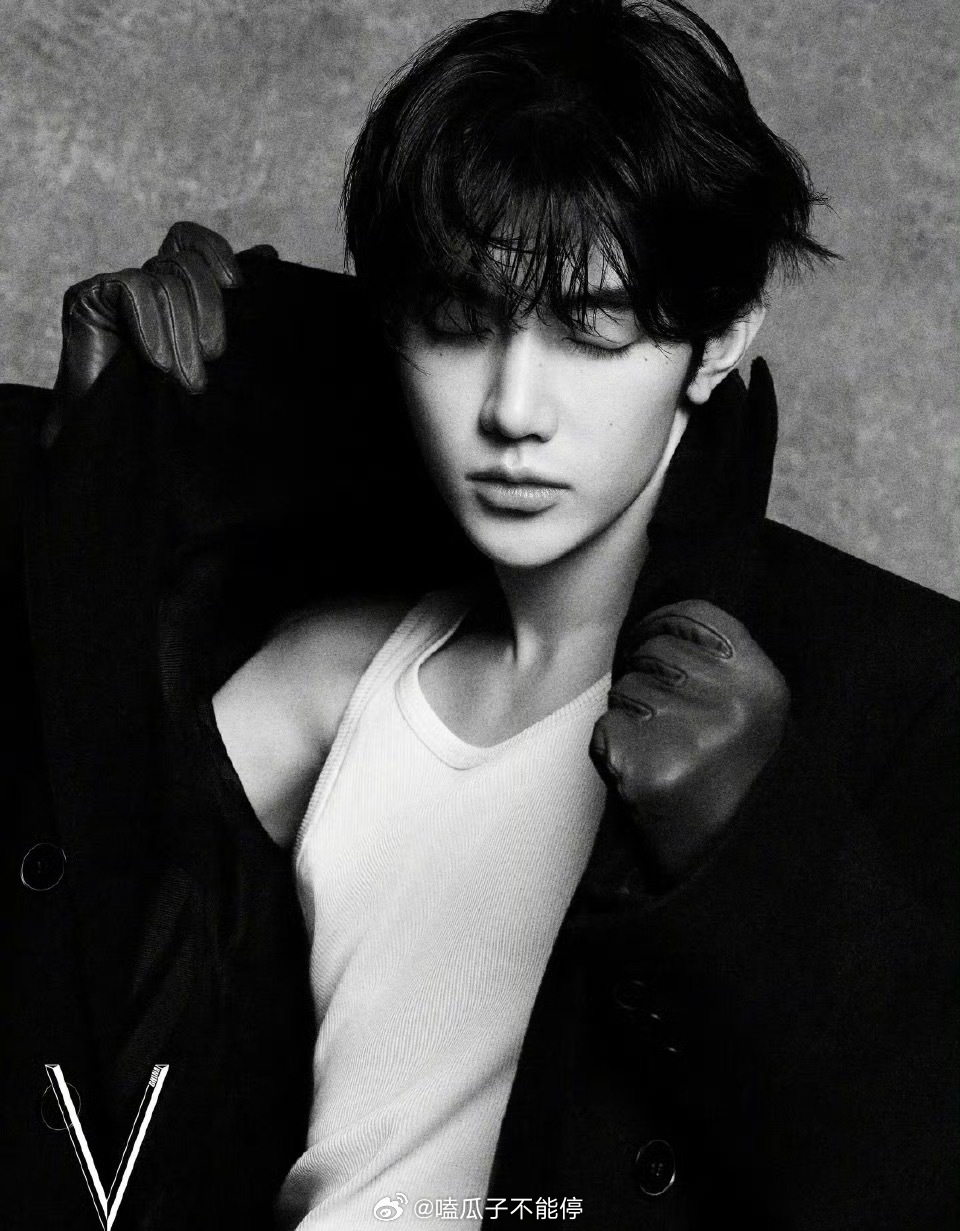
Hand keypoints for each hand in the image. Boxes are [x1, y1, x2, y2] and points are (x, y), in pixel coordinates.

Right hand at [45, 223, 276, 445]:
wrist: (127, 439)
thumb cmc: (177, 402)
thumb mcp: (216, 347)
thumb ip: (236, 301)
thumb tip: (269, 253)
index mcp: (174, 287)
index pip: (190, 240)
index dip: (214, 249)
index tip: (238, 285)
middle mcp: (144, 282)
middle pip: (184, 263)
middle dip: (208, 311)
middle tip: (215, 357)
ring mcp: (114, 288)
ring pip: (163, 283)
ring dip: (182, 335)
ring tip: (188, 379)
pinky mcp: (87, 297)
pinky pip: (131, 287)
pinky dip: (151, 324)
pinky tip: (158, 361)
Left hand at [591, 598, 788, 888]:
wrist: (740, 862)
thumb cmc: (738, 777)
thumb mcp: (751, 709)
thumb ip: (714, 661)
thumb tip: (651, 616)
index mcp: (760, 682)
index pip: (688, 614)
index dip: (660, 627)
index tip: (654, 645)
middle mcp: (729, 703)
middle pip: (650, 649)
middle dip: (644, 674)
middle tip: (663, 718)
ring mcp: (686, 736)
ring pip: (624, 687)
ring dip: (630, 713)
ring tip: (663, 750)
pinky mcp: (646, 769)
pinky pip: (607, 727)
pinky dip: (614, 746)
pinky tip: (645, 772)